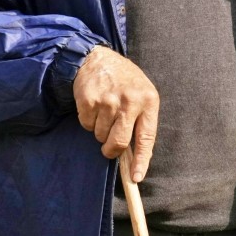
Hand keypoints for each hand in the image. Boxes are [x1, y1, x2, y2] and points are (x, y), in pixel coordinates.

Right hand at [73, 47, 159, 181]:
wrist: (97, 58)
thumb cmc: (124, 80)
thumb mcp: (141, 93)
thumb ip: (141, 120)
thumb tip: (136, 156)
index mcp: (148, 100)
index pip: (146, 138)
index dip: (141, 160)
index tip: (135, 177)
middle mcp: (129, 100)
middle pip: (119, 142)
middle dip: (112, 150)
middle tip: (109, 147)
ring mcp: (108, 100)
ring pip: (100, 135)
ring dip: (100, 130)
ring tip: (104, 110)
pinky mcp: (89, 100)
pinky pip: (87, 125)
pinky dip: (89, 120)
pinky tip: (94, 104)